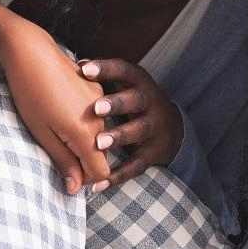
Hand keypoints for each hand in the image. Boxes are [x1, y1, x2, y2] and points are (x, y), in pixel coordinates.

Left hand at [2, 29, 110, 194]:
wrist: (30, 52)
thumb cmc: (30, 94)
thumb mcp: (42, 133)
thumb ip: (63, 162)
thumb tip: (74, 188)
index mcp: (87, 134)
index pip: (101, 172)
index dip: (84, 180)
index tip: (66, 176)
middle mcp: (99, 118)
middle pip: (99, 153)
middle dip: (81, 160)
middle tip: (54, 149)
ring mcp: (98, 101)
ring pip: (97, 133)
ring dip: (81, 140)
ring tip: (54, 127)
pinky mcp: (94, 88)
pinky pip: (94, 115)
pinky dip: (82, 121)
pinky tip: (59, 109)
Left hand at [80, 59, 184, 185]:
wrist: (172, 128)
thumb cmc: (133, 100)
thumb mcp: (125, 85)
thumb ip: (102, 77)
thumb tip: (75, 64)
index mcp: (140, 83)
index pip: (124, 71)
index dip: (105, 69)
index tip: (83, 69)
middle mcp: (151, 103)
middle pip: (135, 101)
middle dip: (116, 104)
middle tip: (96, 108)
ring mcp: (154, 129)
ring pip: (138, 131)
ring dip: (119, 137)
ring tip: (99, 143)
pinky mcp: (153, 154)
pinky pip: (135, 165)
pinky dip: (117, 175)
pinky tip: (97, 184)